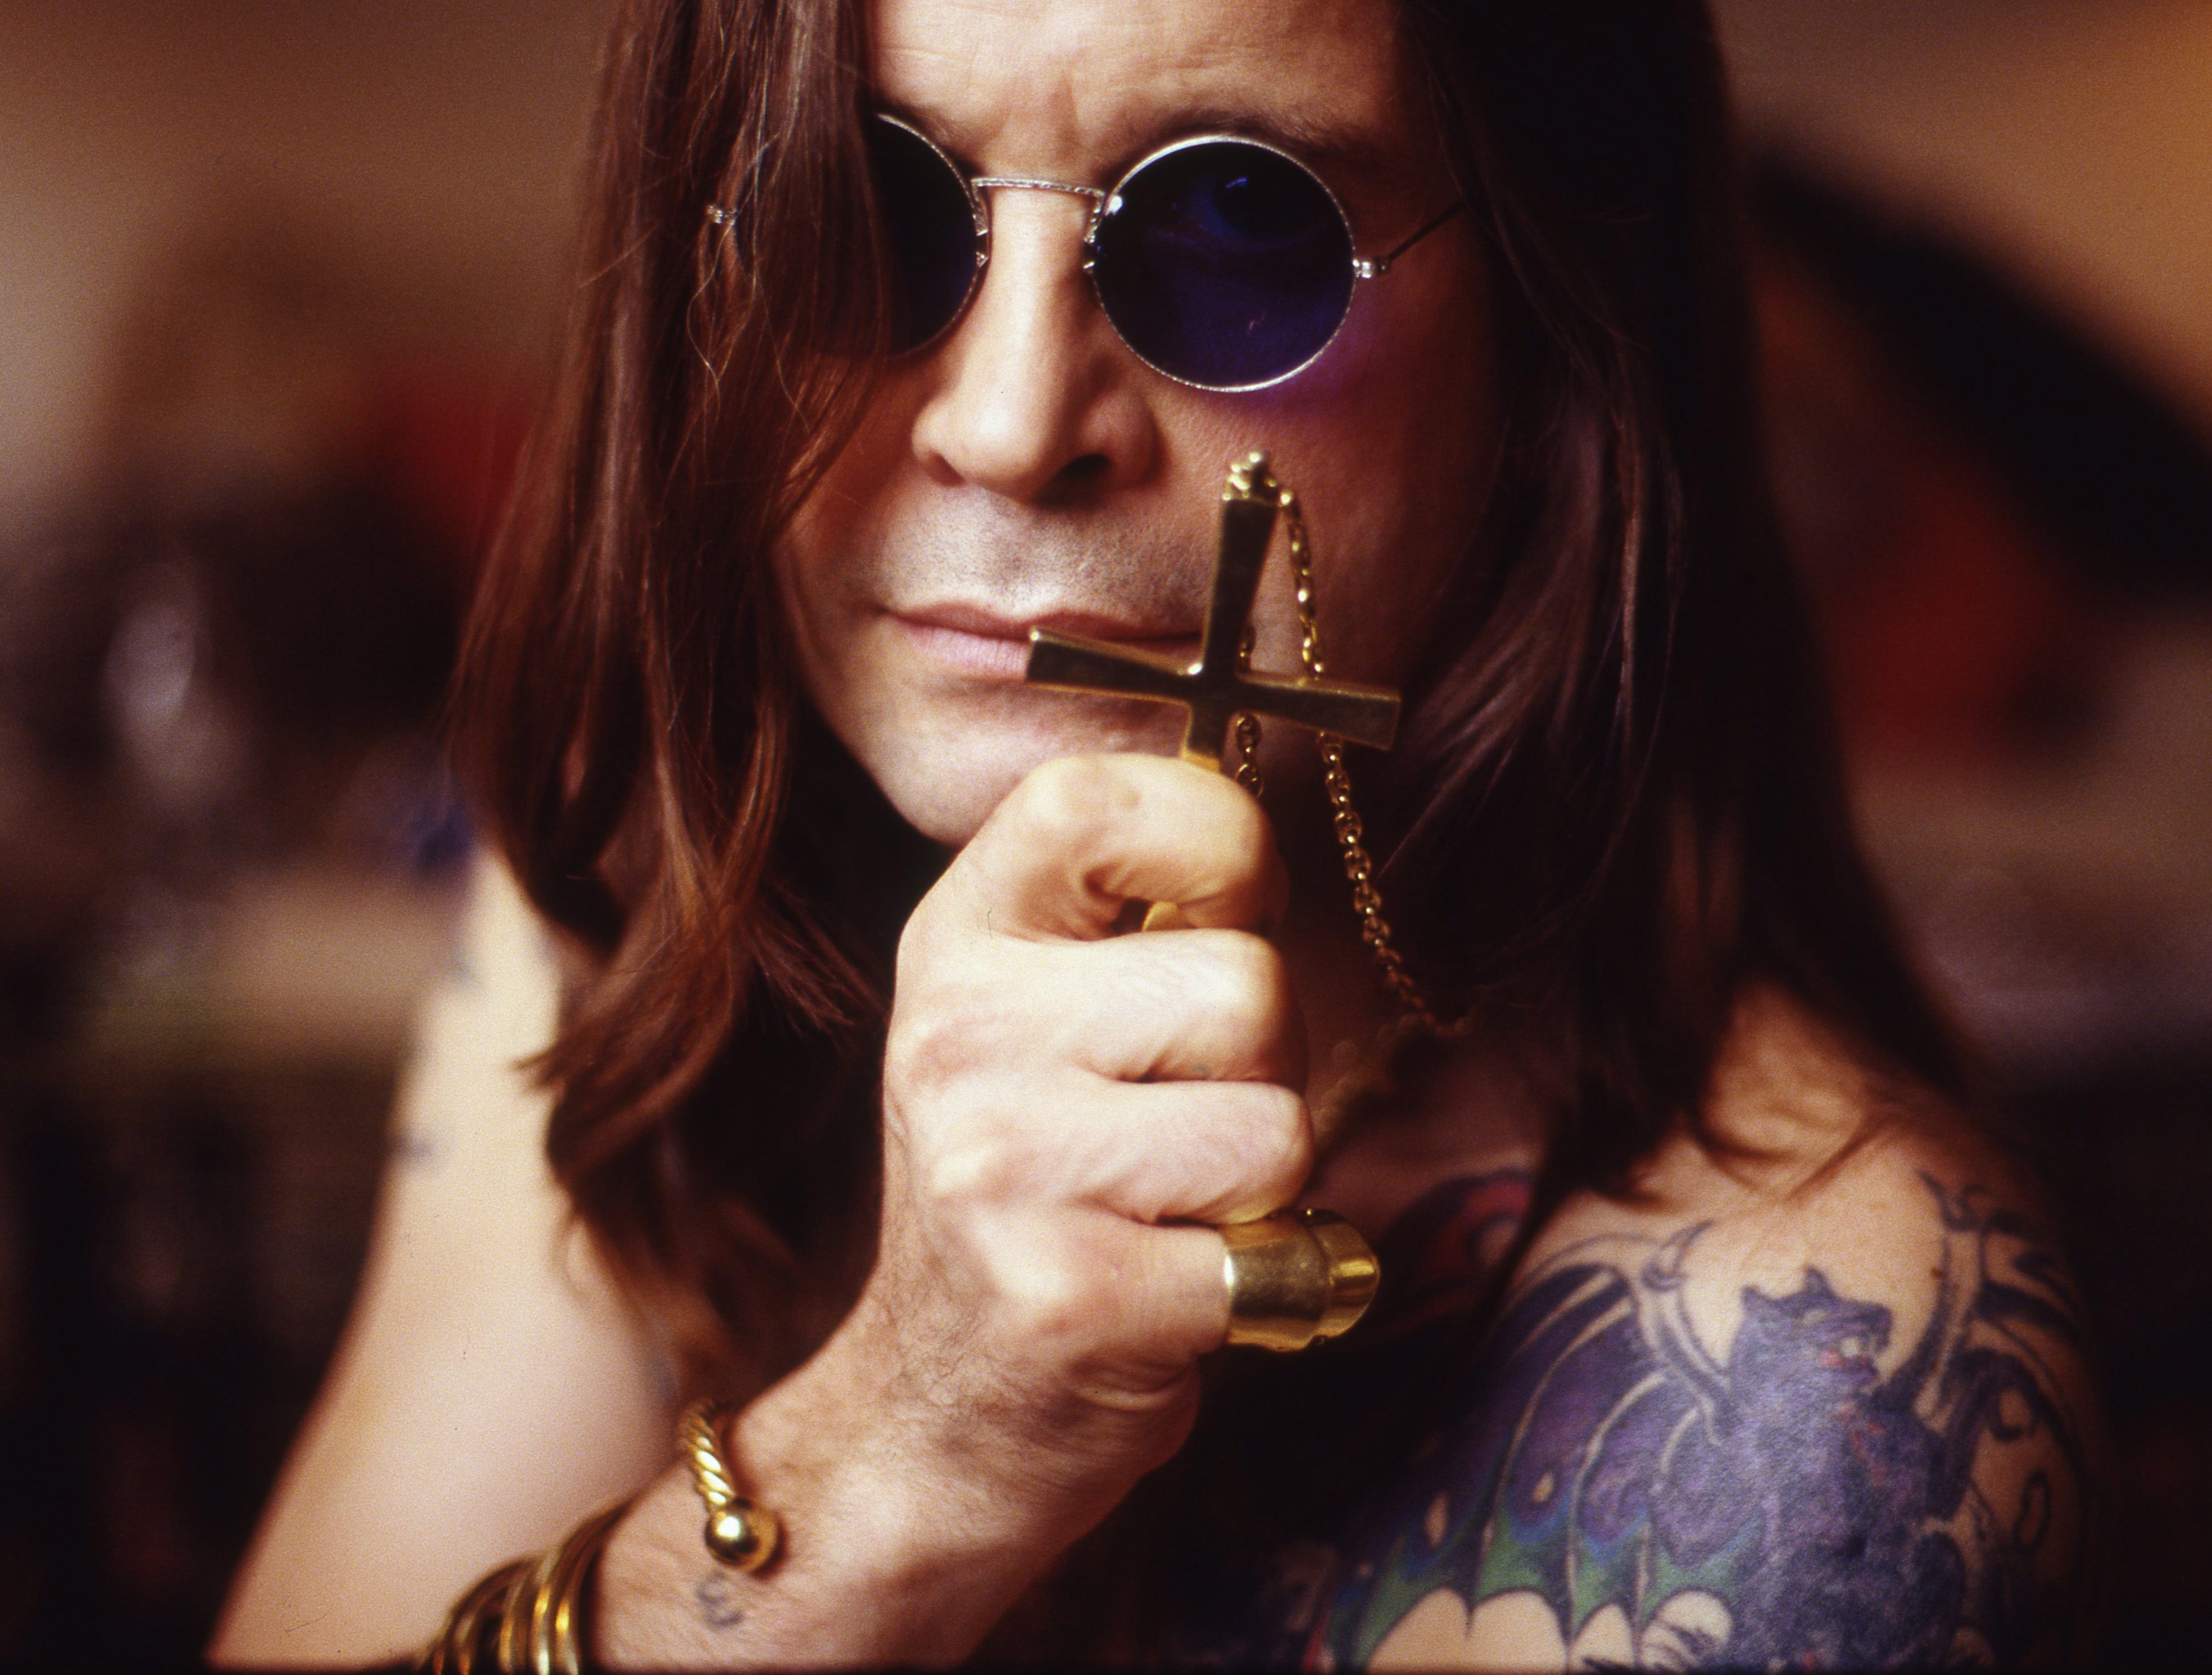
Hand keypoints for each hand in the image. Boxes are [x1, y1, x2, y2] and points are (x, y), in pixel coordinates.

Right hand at [854, 750, 1312, 1526]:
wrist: (935, 1414)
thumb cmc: (1036, 1193)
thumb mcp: (1036, 1022)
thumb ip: (1130, 921)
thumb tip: (1269, 830)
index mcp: (957, 942)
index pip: (1096, 798)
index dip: (1215, 840)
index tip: (1225, 913)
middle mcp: (958, 1037)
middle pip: (1247, 985)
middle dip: (1262, 1069)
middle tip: (1181, 1130)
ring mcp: (1001, 1169)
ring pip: (1276, 1125)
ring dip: (1265, 1188)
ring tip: (1173, 1212)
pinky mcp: (1066, 1295)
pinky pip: (1268, 1253)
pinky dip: (1257, 1289)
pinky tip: (1168, 1295)